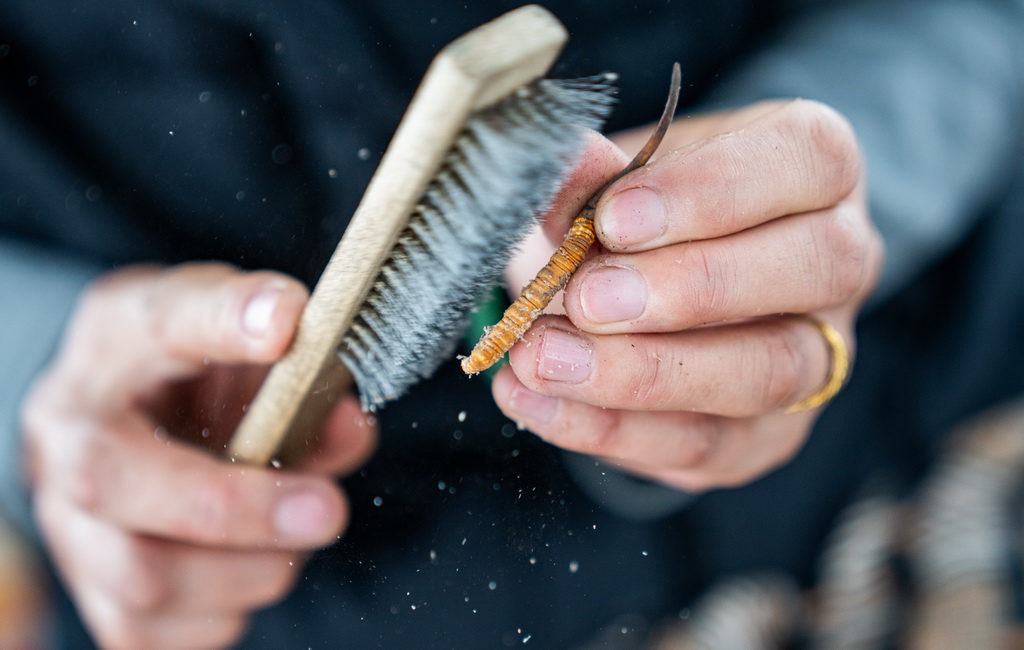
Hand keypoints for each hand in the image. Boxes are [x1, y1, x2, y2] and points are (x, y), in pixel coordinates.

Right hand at [20, 263, 376, 648]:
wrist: (129, 418)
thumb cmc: (196, 376)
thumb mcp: (248, 340)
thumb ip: (305, 374)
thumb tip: (351, 426)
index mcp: (118, 341)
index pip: (161, 318)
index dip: (223, 320)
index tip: (287, 323)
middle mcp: (72, 430)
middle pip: (111, 479)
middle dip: (237, 508)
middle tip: (326, 510)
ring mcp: (68, 516)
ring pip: (139, 577)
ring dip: (246, 571)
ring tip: (296, 542)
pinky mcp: (88, 586)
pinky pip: (148, 635)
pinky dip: (222, 616)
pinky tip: (252, 572)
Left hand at [494, 100, 883, 490]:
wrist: (628, 292)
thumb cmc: (637, 218)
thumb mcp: (613, 184)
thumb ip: (590, 180)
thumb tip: (563, 170)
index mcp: (816, 170)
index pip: (808, 158)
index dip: (715, 189)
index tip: (614, 216)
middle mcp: (840, 260)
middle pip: (816, 268)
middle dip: (689, 287)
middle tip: (585, 298)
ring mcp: (817, 356)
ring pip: (770, 371)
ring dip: (647, 372)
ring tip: (546, 358)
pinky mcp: (769, 435)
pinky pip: (706, 444)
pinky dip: (610, 428)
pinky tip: (540, 404)